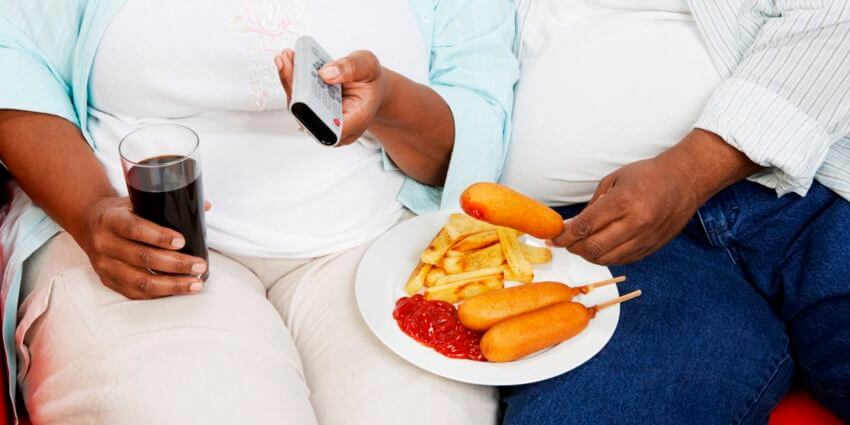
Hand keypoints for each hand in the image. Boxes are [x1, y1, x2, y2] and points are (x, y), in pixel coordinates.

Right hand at [77, 197, 209, 298]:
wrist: (89, 224)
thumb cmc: (121, 213)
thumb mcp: (137, 201)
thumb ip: (167, 204)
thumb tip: (204, 206)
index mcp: (111, 219)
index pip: (135, 229)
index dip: (159, 237)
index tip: (182, 241)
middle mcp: (104, 243)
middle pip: (142, 258)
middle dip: (175, 264)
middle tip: (198, 264)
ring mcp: (104, 265)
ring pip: (140, 281)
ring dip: (172, 285)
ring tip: (195, 283)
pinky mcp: (108, 281)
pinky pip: (136, 292)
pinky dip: (160, 293)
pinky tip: (178, 290)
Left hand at [276, 49, 387, 145]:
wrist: (368, 87)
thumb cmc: (370, 81)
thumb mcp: (369, 67)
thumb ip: (352, 68)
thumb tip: (326, 74)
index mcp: (355, 121)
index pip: (327, 124)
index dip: (311, 109)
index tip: (301, 86)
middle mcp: (335, 127)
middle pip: (307, 115)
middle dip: (294, 87)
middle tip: (286, 61)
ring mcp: (322, 121)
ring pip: (299, 107)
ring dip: (290, 81)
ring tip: (286, 58)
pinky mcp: (312, 112)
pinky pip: (298, 99)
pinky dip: (293, 80)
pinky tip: (289, 62)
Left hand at [550, 129, 760, 264]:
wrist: (685, 180)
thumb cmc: (647, 175)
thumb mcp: (614, 180)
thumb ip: (593, 205)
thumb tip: (573, 226)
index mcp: (623, 202)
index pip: (586, 226)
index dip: (565, 236)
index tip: (554, 238)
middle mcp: (636, 222)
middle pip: (594, 247)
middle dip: (573, 248)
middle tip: (565, 243)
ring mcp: (645, 237)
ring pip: (607, 258)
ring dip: (588, 255)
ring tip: (580, 246)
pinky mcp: (652, 247)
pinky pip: (623, 260)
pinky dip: (606, 258)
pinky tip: (599, 249)